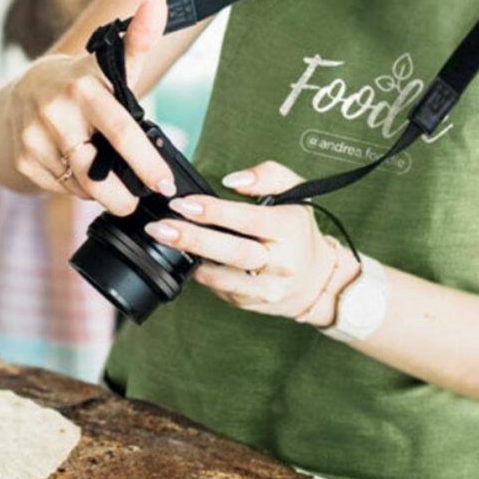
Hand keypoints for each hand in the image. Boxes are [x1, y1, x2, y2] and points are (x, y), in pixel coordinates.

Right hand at [4, 0, 176, 213]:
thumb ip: (140, 39)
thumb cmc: (83, 83)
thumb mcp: (110, 63)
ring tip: (115, 185)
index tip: (165, 185)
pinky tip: (83, 176)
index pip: (122, 132)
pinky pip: (61, 189)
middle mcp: (55, 114)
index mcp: (84, 89)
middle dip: (123, 196)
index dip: (146, 162)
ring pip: (80, 186)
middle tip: (142, 202)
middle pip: (96, 172)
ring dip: (102, 192)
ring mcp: (34, 139)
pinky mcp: (22, 160)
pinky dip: (78, 190)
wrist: (24, 91)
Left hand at [144, 160, 355, 322]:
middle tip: (160, 227)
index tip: (184, 203)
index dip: (214, 212)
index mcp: (289, 229)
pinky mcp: (254, 304)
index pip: (248, 220)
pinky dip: (202, 275)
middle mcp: (282, 262)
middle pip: (233, 252)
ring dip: (191, 260)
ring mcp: (268, 287)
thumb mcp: (297, 193)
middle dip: (193, 239)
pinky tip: (186, 259)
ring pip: (224, 278)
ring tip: (162, 241)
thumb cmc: (298, 230)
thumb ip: (269, 175)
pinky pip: (222, 291)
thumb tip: (233, 180)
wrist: (318, 279)